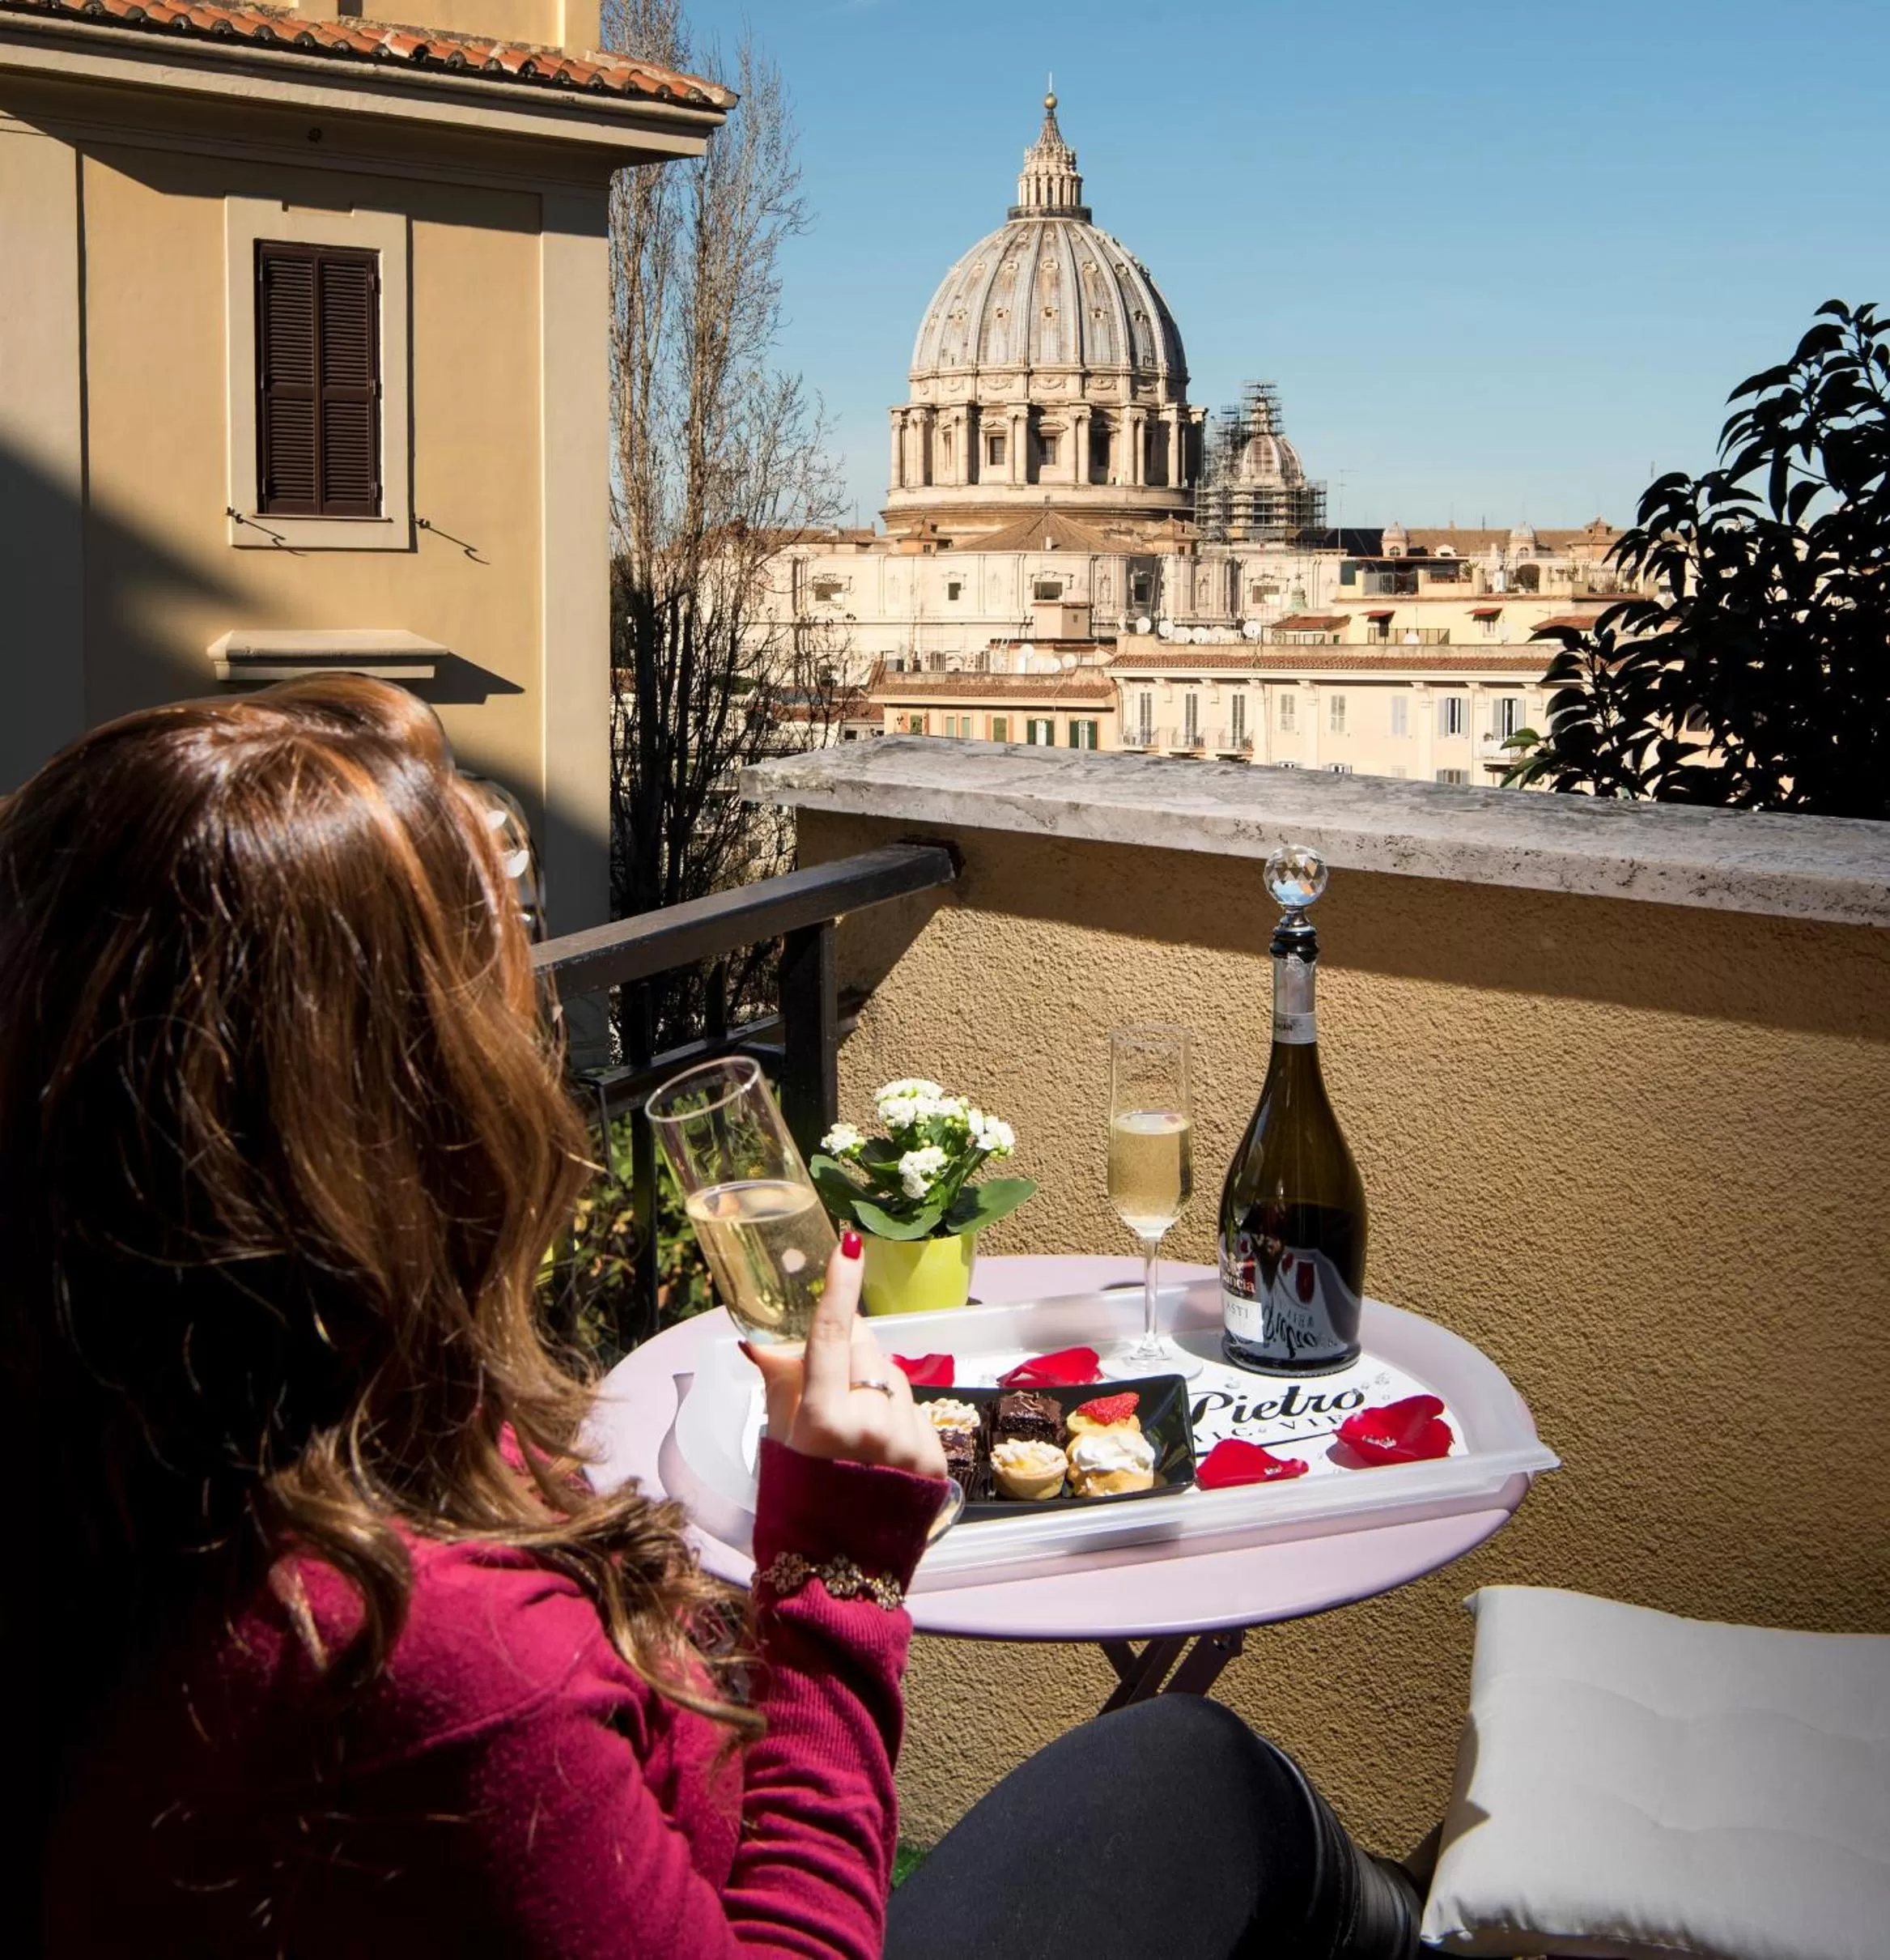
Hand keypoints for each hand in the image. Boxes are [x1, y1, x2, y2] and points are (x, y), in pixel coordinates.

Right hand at [745, 1231, 948, 1480]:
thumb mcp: (778, 1442)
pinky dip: (896, 1415)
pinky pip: (914, 1409)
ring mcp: (910, 1440)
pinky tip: (879, 1450)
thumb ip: (779, 1384)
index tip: (848, 1244)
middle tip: (829, 1373)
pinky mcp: (937, 1456)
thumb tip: (761, 1340)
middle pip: (866, 1350)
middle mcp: (874, 1424)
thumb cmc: (797, 1504)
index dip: (839, 1287)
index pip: (832, 1337)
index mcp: (826, 1419)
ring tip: (854, 1430)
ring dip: (874, 1385)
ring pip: (893, 1379)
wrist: (840, 1575)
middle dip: (849, 1348)